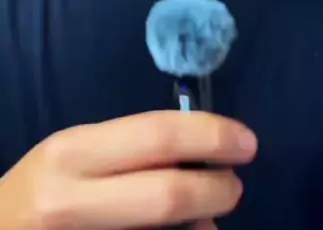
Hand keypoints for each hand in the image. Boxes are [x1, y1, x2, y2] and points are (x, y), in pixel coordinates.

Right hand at [0, 110, 256, 227]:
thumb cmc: (41, 191)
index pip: (156, 136)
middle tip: (233, 187)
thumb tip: (203, 163)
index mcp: (72, 155)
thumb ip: (131, 154)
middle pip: (167, 196)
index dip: (211, 136)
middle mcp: (70, 199)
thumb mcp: (75, 158)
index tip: (246, 142)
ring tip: (206, 220)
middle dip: (217, 190)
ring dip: (202, 228)